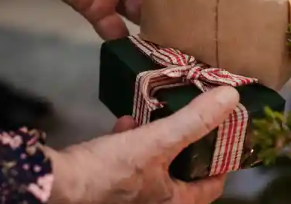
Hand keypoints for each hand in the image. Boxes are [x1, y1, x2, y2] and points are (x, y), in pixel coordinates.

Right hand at [46, 87, 239, 203]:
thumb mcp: (159, 141)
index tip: (227, 140)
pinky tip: (124, 123)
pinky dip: (130, 141)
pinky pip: (128, 160)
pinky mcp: (107, 183)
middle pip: (181, 174)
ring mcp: (129, 195)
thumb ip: (194, 120)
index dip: (222, 166)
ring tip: (159, 116)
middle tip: (195, 122)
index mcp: (172, 202)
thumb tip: (230, 98)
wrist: (60, 181)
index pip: (210, 189)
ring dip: (157, 140)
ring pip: (153, 165)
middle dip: (186, 147)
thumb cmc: (113, 170)